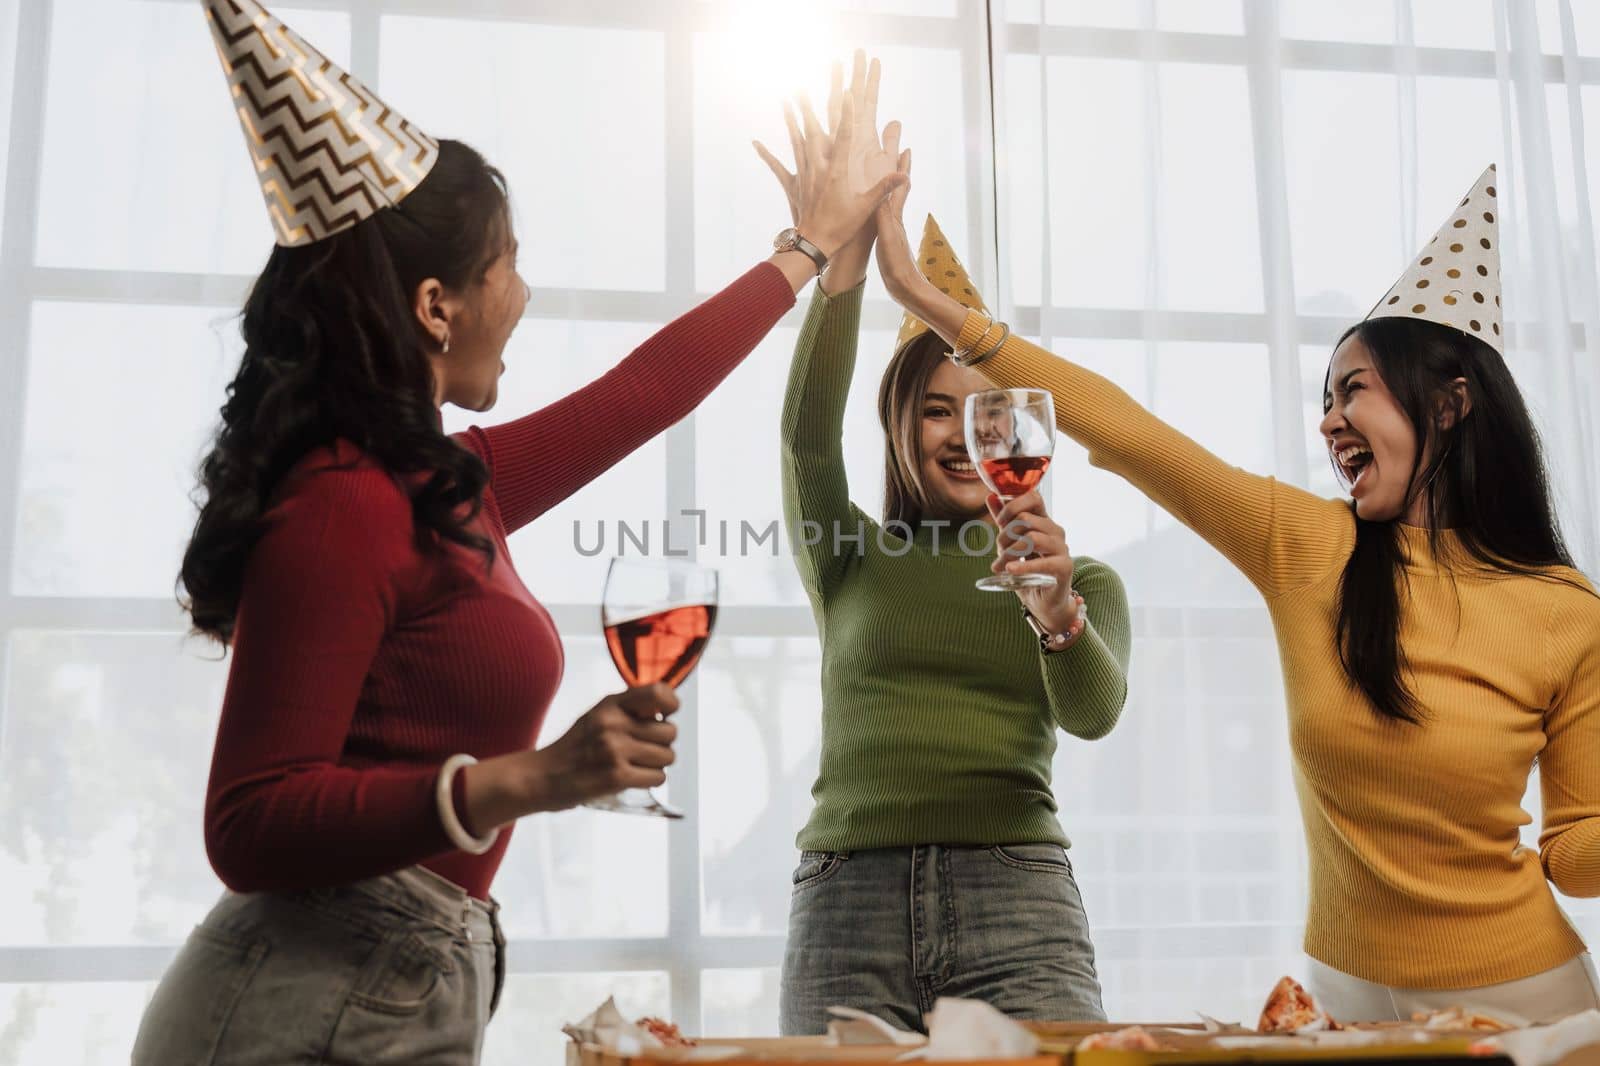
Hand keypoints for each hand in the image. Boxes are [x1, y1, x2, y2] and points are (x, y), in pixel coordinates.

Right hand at [523, 683, 679, 810]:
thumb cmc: (575, 748)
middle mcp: (613, 723)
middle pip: (669, 731)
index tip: (665, 716)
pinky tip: (634, 778)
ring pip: (667, 756)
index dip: (671, 705)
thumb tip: (666, 711)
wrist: (542, 777)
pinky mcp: (616, 777)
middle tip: (645, 750)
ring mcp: (615, 750)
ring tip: (636, 765)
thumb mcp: (598, 716)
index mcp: (610, 704)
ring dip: (657, 764)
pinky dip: (650, 780)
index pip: (658, 694)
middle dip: (663, 744)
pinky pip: (658, 777)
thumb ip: (629, 710)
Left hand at [753, 53, 905, 258]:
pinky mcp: (792, 185)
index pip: (844, 136)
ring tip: (785, 99)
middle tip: (802, 85)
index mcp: (836, 172)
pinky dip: (766, 154)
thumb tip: (903, 175)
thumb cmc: (842, 227)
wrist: (815, 245)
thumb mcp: (866, 208)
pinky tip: (755, 142)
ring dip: (790, 119)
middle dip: (808, 107)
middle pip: (812, 131)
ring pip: (795, 141)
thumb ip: (884, 188)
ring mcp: (803, 175)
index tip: (847, 93)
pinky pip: (776, 167)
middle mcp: (817, 168)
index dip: (847, 113)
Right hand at [872, 146, 926, 301]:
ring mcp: (893, 231)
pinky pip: (882, 218)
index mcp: (895, 216)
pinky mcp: (887, 242)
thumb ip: (884, 214)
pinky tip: (876, 210)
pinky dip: (880, 207)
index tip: (905, 148)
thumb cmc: (896, 264)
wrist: (905, 289)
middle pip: (899, 190)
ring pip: (891, 202)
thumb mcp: (887, 236)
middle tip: (900, 153)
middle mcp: (896, 220)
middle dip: (900, 171)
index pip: (900, 186)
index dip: (903, 168)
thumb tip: (882, 188)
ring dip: (889, 187)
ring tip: (885, 176)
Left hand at [989, 490, 1080, 633]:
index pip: (1034, 497)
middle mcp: (1055, 531)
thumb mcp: (1011, 545)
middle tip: (998, 553)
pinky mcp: (1064, 566)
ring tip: (1000, 566)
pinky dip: (1022, 566)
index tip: (1000, 522)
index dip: (1013, 505)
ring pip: (1031, 537)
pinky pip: (1041, 561)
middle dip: (1005, 536)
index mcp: (1044, 522)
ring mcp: (1062, 548)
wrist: (1043, 603)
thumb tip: (991, 497)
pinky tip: (1010, 570)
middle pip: (1025, 519)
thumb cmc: (1028, 573)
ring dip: (1010, 552)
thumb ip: (1004, 522)